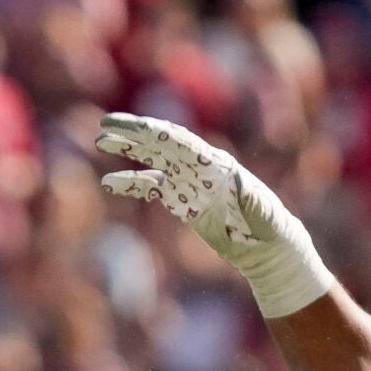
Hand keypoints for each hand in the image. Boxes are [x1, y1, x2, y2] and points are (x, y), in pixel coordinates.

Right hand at [96, 113, 332, 318]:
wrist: (266, 245)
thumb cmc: (268, 226)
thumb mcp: (262, 211)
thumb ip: (248, 194)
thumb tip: (236, 177)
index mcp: (215, 163)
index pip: (180, 142)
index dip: (155, 132)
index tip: (133, 125)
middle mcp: (198, 166)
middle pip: (160, 143)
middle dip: (133, 133)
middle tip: (105, 125)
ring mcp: (188, 182)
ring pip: (152, 160)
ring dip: (128, 150)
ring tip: (102, 143)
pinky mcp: (181, 201)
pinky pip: (151, 188)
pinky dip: (131, 184)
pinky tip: (110, 183)